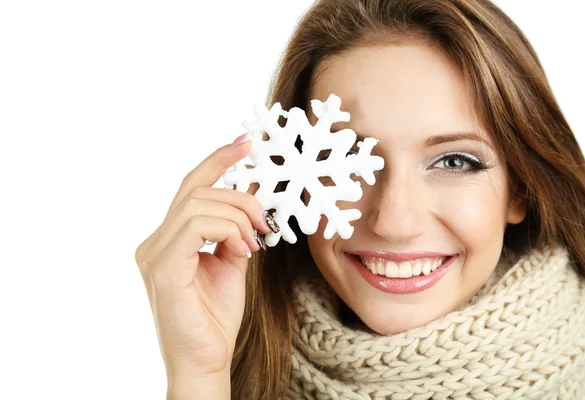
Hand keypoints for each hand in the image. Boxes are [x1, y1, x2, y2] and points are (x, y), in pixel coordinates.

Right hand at [135, 134, 271, 378]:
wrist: (206, 360)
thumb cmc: (215, 316)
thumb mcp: (232, 262)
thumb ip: (235, 230)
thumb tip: (252, 198)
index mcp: (168, 238)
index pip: (190, 187)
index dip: (217, 160)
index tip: (245, 144)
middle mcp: (154, 241)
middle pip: (197, 191)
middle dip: (240, 198)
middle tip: (266, 220)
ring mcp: (153, 253)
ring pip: (199, 204)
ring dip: (238, 216)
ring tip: (255, 241)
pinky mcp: (162, 267)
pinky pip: (197, 226)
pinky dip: (228, 229)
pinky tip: (243, 249)